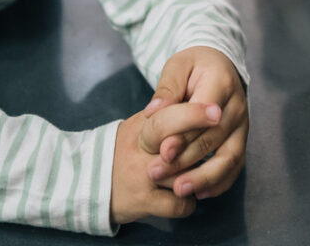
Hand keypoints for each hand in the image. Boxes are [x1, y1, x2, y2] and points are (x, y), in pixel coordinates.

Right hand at [110, 100, 221, 224]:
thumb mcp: (139, 126)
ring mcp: (142, 176)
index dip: (192, 113)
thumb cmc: (125, 149)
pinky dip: (188, 203)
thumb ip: (166, 116)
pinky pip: (178, 204)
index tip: (216, 110)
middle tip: (221, 124)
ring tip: (199, 171)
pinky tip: (187, 195)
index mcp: (142, 126)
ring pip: (183, 176)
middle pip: (173, 145)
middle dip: (200, 139)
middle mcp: (141, 150)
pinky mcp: (143, 201)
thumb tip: (198, 104)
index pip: (165, 117)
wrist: (88, 180)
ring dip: (198, 175)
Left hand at [142, 46, 248, 199]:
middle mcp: (237, 106)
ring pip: (229, 157)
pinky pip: (236, 166)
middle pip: (213, 138)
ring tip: (179, 190)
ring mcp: (243, 125)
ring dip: (204, 178)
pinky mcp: (241, 140)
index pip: (204, 113)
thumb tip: (153, 111)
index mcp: (221, 83)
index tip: (162, 152)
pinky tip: (200, 194)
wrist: (219, 66)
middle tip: (156, 173)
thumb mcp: (176, 66)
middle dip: (185, 159)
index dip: (184, 134)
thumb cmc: (193, 66)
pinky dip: (220, 182)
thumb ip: (166, 88)